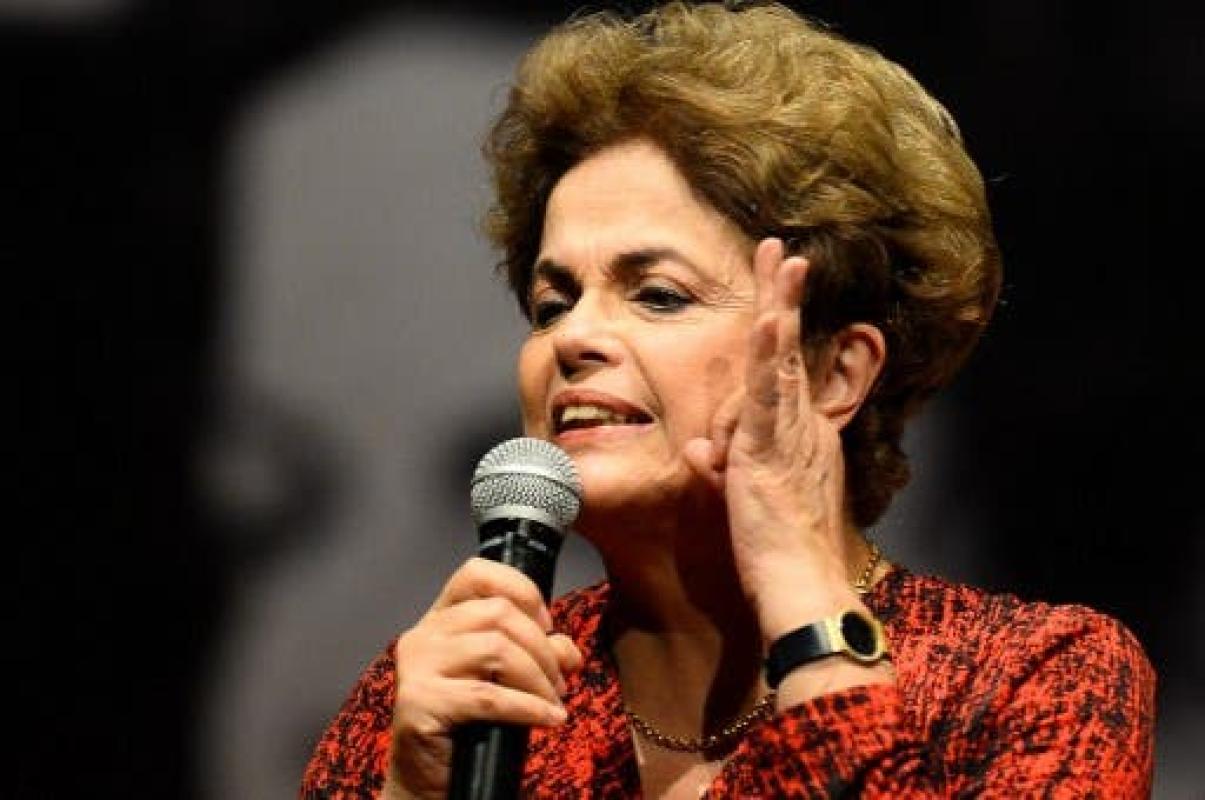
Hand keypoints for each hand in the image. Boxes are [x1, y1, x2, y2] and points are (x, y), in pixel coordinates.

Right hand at [386, 558, 582, 799]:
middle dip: (542, 647)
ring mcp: (416, 667)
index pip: (476, 572)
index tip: (546, 625)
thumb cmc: (471, 727)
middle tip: (559, 681)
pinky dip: (529, 708)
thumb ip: (537, 652)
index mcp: (441, 619)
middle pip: (497, 613)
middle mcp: (423, 634)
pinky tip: (549, 720)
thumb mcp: (508, 679)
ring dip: (538, 678)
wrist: (431, 781)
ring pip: (496, 649)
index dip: (521, 591)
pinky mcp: (419, 702)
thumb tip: (568, 650)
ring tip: (553, 702)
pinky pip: (489, 696)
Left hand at [684, 238, 857, 636]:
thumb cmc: (774, 556)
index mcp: (796, 439)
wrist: (799, 588)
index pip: (783, 375)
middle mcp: (801, 428)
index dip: (779, 333)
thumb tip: (701, 447)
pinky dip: (771, 357)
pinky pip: (769, 397)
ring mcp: (789, 436)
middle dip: (783, 298)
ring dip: (781, 306)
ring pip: (785, 359)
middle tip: (782, 253)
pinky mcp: (770, 452)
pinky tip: (769, 321)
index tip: (773, 300)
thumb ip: (722, 466)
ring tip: (783, 259)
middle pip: (790, 350)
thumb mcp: (740, 499)